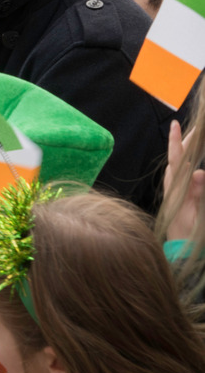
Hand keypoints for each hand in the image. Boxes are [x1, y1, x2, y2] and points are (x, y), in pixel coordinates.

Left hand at [163, 120, 204, 239]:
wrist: (179, 248)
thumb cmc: (188, 234)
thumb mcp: (196, 215)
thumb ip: (198, 194)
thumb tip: (199, 172)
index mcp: (177, 188)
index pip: (176, 159)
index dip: (175, 141)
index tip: (174, 124)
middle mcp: (173, 186)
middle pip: (177, 158)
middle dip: (184, 140)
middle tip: (194, 126)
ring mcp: (175, 190)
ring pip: (178, 164)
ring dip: (185, 149)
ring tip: (194, 137)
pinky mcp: (178, 194)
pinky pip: (181, 173)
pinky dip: (185, 161)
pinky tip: (190, 158)